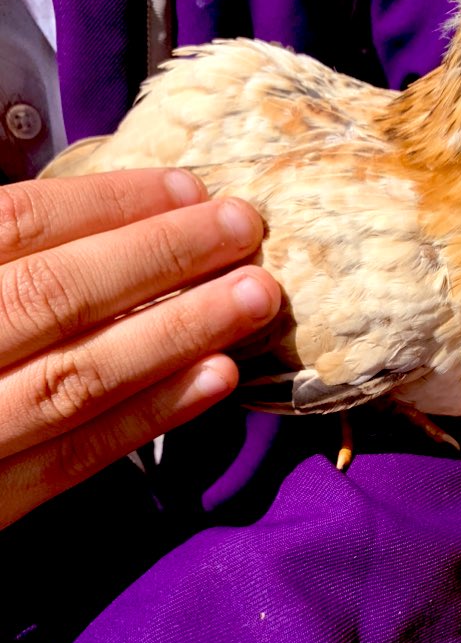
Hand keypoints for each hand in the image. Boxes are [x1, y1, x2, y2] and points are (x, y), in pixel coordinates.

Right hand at [0, 170, 280, 527]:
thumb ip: (0, 251)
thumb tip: (73, 211)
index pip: (17, 226)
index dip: (109, 204)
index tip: (187, 187)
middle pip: (59, 295)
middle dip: (161, 257)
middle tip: (244, 227)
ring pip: (80, 376)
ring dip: (177, 332)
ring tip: (253, 297)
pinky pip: (78, 455)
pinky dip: (152, 415)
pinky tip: (215, 380)